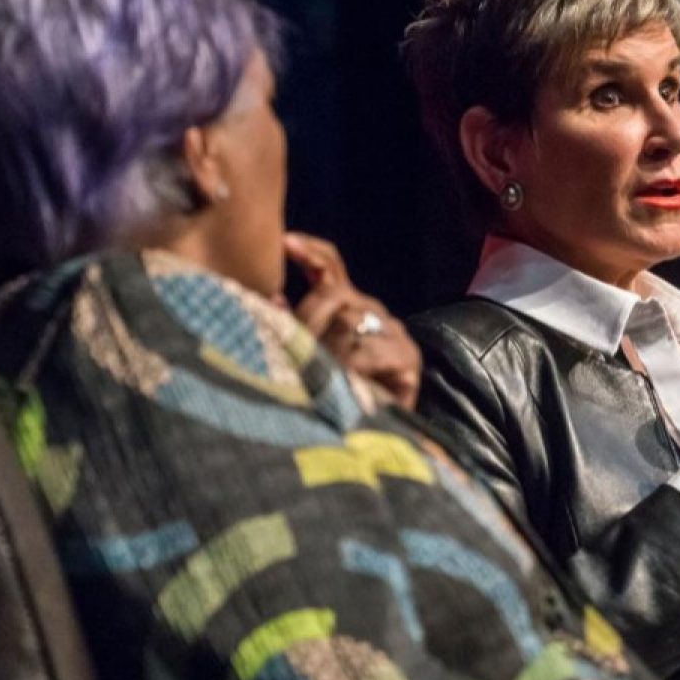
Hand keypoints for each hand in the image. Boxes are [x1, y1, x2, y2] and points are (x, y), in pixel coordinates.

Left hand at [282, 231, 420, 409]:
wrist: (370, 437)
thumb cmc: (331, 394)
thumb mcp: (305, 354)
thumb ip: (292, 327)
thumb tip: (273, 300)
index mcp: (346, 306)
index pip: (331, 265)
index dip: (310, 251)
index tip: (286, 242)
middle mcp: (371, 311)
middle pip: (335, 293)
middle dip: (309, 318)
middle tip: (295, 345)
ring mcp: (392, 332)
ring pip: (351, 320)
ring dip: (328, 347)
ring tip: (319, 371)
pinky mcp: (406, 356)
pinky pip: (372, 350)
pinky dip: (353, 364)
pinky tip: (344, 376)